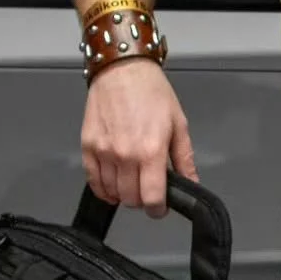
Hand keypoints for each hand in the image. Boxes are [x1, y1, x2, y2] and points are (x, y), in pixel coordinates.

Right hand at [80, 58, 195, 217]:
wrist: (122, 70)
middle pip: (131, 199)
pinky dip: (103, 188)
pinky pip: (93, 181)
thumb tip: (192, 184)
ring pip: (112, 192)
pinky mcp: (88, 147)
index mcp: (151, 150)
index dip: (158, 209)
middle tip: (148, 189)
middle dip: (142, 200)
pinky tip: (112, 184)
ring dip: (123, 194)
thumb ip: (184, 159)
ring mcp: (104, 152)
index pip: (151, 198)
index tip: (160, 207)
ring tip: (132, 182)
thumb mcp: (178, 124)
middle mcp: (125, 155)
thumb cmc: (151, 92)